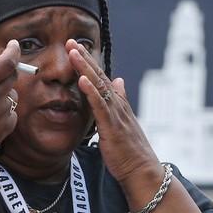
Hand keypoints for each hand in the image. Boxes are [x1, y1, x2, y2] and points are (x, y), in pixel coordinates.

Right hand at [0, 40, 19, 163]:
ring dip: (4, 89)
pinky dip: (5, 108)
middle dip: (6, 69)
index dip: (13, 50)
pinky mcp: (4, 129)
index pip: (8, 62)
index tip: (13, 44)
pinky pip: (12, 112)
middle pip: (13, 76)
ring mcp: (2, 115)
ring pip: (13, 94)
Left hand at [67, 41, 162, 189]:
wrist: (142, 170)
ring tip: (74, 52)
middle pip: (100, 76)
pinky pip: (100, 107)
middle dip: (85, 58)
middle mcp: (118, 105)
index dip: (89, 62)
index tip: (77, 47)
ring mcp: (116, 115)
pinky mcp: (112, 127)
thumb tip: (118, 81)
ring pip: (99, 86)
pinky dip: (91, 92)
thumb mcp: (124, 121)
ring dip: (86, 68)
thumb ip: (120, 100)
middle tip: (71, 41)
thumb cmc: (131, 150)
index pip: (102, 78)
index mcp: (118, 104)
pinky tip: (82, 80)